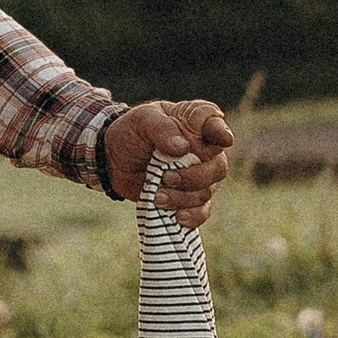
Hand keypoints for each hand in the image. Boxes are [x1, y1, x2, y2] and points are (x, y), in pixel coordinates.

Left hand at [103, 98, 235, 220]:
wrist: (113, 161)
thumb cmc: (131, 133)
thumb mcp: (141, 120)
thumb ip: (161, 128)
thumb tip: (183, 147)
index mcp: (194, 124)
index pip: (215, 124)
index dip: (221, 132)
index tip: (223, 140)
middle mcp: (203, 150)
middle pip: (217, 167)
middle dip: (194, 177)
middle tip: (166, 177)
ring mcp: (198, 176)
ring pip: (207, 192)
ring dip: (183, 198)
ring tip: (157, 197)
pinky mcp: (188, 198)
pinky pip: (202, 211)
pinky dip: (192, 216)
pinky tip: (177, 217)